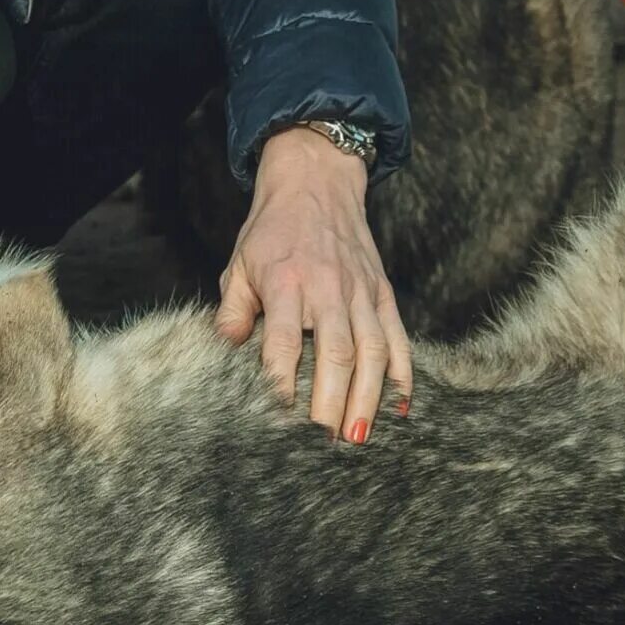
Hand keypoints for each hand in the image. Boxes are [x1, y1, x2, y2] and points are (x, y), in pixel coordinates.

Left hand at [216, 127, 411, 442]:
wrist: (317, 182)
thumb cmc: (271, 230)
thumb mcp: (239, 266)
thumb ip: (232, 312)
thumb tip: (222, 351)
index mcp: (287, 284)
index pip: (283, 342)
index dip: (282, 383)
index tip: (278, 417)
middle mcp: (329, 289)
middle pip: (337, 353)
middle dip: (333, 402)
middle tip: (325, 442)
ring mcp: (361, 292)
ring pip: (373, 351)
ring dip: (368, 397)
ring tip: (358, 436)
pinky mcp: (383, 292)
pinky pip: (398, 338)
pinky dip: (402, 375)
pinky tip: (400, 408)